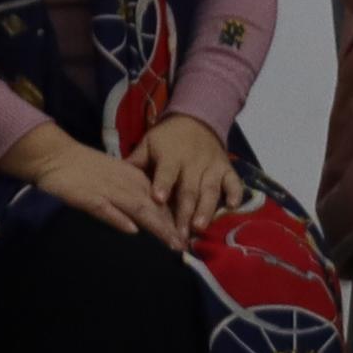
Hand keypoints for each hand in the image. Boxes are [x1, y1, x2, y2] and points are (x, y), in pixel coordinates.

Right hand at [10, 124, 177, 238]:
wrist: (57, 156)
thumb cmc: (88, 171)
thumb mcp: (119, 180)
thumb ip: (137, 195)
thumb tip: (156, 216)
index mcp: (136, 180)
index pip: (162, 202)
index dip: (176, 220)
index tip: (190, 239)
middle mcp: (127, 185)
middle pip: (155, 207)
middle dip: (171, 228)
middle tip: (186, 247)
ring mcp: (108, 191)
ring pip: (137, 208)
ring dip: (155, 226)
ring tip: (170, 242)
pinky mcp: (88, 197)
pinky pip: (105, 208)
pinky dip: (118, 218)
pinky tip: (131, 229)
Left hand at [130, 114, 242, 233]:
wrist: (196, 120)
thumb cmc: (167, 138)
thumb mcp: (148, 144)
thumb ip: (136, 161)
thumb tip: (116, 177)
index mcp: (171, 156)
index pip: (167, 171)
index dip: (163, 184)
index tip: (158, 199)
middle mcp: (193, 162)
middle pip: (189, 189)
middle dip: (184, 211)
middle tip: (179, 233)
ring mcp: (212, 166)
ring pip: (210, 190)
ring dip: (206, 209)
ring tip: (200, 227)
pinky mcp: (226, 168)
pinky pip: (233, 182)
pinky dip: (236, 193)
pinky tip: (234, 207)